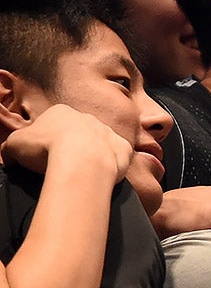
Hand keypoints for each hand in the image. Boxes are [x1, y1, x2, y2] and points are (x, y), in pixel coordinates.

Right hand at [0, 103, 132, 178]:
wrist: (82, 161)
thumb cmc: (46, 149)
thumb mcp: (14, 145)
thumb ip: (10, 147)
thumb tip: (10, 157)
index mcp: (60, 112)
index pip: (51, 125)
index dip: (45, 141)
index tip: (43, 156)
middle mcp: (87, 117)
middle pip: (76, 133)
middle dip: (70, 147)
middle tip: (62, 166)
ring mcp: (108, 132)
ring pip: (98, 144)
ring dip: (91, 156)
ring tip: (82, 173)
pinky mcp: (123, 149)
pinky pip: (118, 157)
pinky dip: (111, 165)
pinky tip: (101, 175)